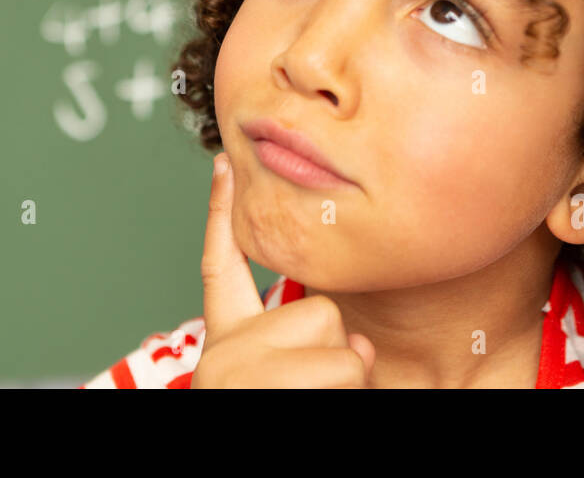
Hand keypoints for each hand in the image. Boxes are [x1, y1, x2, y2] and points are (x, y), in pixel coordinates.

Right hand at [191, 152, 375, 387]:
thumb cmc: (279, 421)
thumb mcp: (289, 379)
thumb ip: (318, 346)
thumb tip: (361, 346)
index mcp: (226, 343)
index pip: (222, 266)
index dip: (221, 211)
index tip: (223, 163)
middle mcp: (224, 351)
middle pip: (319, 307)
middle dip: (336, 350)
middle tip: (314, 390)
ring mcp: (239, 366)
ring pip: (339, 336)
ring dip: (347, 377)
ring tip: (316, 399)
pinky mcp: (263, 380)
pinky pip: (348, 363)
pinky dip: (351, 390)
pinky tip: (318, 402)